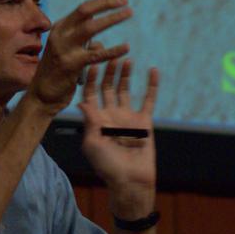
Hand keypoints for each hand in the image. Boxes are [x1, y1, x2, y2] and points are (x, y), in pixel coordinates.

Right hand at [26, 0, 133, 112]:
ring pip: (91, 27)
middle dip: (107, 2)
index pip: (84, 8)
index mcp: (60, 28)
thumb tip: (98, 43)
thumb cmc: (58, 73)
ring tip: (128, 12)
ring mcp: (64, 48)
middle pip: (86, 11)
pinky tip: (126, 47)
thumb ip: (81, 44)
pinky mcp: (71, 64)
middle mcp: (60, 34)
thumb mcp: (67, 51)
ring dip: (111, 18)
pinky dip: (112, 50)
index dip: (104, 0)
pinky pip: (96, 54)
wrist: (41, 95)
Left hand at [78, 58, 159, 217]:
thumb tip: (81, 102)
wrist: (131, 181)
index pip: (91, 92)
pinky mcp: (144, 121)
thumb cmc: (107, 167)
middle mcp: (110, 114)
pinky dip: (151, 85)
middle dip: (107, 70)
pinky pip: (149, 99)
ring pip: (125, 89)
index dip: (91, 76)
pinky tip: (153, 70)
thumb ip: (90, 122)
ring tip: (126, 58)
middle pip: (108, 87)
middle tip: (109, 52)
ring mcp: (127, 116)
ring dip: (125, 74)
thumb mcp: (93, 144)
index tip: (92, 59)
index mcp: (95, 119)